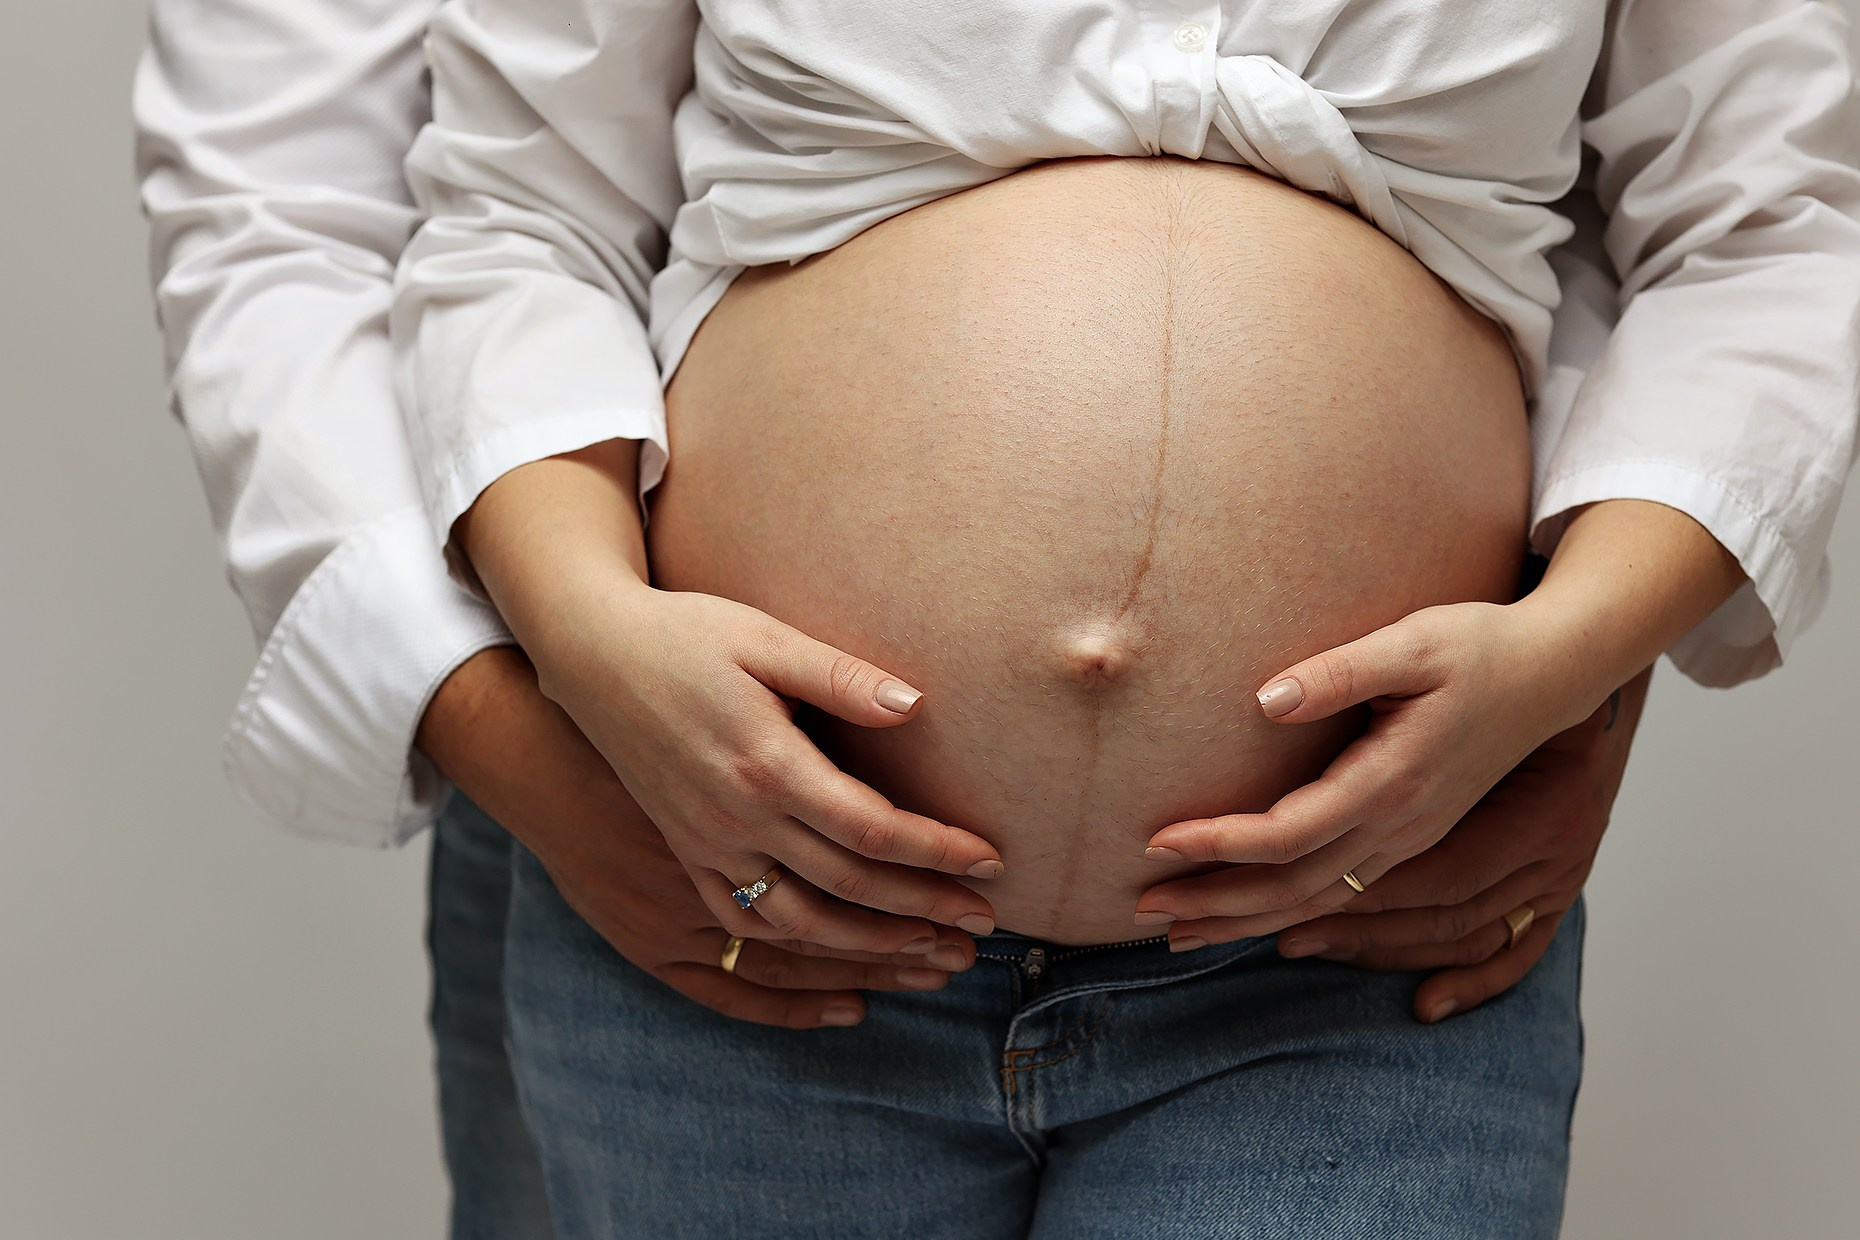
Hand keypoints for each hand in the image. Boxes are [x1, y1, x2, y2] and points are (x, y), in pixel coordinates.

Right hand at [455, 443, 1004, 953]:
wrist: (590, 654)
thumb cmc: (686, 634)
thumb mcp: (765, 638)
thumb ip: (842, 677)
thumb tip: (917, 707)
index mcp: (766, 764)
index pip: (872, 829)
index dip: (938, 852)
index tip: (993, 861)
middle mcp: (735, 819)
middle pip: (848, 887)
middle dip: (925, 911)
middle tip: (985, 924)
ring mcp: (704, 845)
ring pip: (800, 924)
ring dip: (873, 948)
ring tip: (933, 954)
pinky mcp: (685, 854)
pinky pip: (744, 924)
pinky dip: (799, 952)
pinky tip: (843, 955)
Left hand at [1135, 599, 1604, 941]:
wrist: (1556, 670)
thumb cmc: (1480, 646)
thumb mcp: (1412, 642)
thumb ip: (1339, 673)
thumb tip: (1264, 700)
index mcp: (1393, 781)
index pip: (1289, 833)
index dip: (1220, 844)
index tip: (1157, 840)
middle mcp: (1400, 825)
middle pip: (1295, 888)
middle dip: (1216, 904)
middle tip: (1141, 911)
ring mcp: (1409, 838)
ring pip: (1317, 902)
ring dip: (1244, 921)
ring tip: (1176, 933)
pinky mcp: (1411, 836)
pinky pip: (1340, 893)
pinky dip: (1285, 913)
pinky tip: (1246, 914)